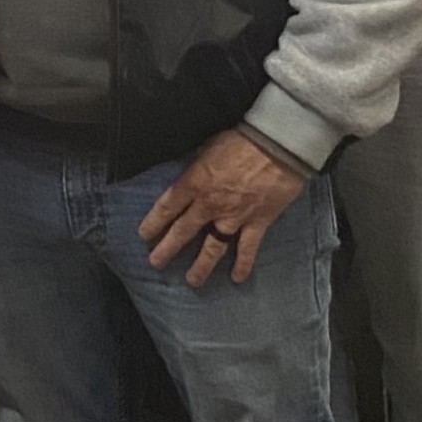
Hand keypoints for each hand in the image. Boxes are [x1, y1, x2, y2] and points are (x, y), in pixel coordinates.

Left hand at [138, 129, 306, 286]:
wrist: (278, 145)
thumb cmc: (242, 140)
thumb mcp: (208, 146)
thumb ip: (198, 165)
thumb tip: (192, 174)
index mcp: (194, 183)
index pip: (167, 207)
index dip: (153, 223)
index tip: (144, 235)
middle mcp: (209, 205)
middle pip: (183, 231)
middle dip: (167, 249)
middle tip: (156, 263)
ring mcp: (233, 217)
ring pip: (212, 248)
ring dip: (200, 266)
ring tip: (192, 281)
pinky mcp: (257, 223)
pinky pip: (247, 249)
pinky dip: (243, 264)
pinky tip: (236, 279)